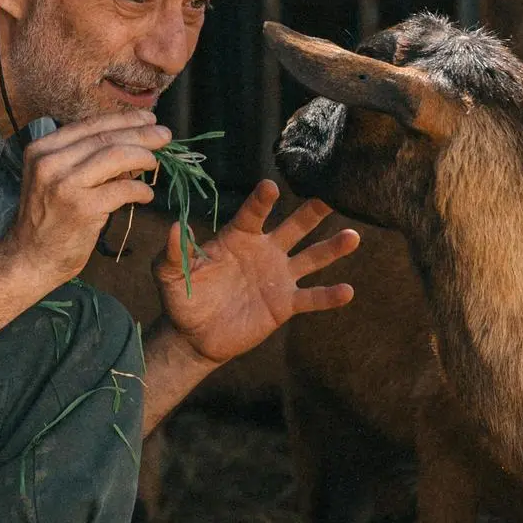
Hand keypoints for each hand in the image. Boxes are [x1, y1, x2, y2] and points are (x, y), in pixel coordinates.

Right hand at [0, 110, 167, 287]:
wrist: (29, 259)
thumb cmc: (48, 221)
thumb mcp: (56, 180)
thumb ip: (86, 161)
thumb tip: (132, 144)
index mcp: (42, 149)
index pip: (89, 125)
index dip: (123, 119)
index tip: (148, 118)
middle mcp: (50, 162)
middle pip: (105, 138)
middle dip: (141, 133)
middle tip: (165, 134)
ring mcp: (65, 185)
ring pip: (115, 157)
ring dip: (143, 156)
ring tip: (157, 162)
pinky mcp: (82, 208)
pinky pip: (122, 190)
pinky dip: (140, 190)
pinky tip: (146, 195)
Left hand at [153, 179, 358, 364]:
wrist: (195, 336)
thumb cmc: (182, 298)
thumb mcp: (169, 274)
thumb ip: (172, 252)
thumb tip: (175, 226)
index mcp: (238, 238)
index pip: (253, 214)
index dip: (261, 201)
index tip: (270, 187)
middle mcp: (265, 251)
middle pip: (294, 227)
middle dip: (312, 212)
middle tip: (330, 195)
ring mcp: (278, 277)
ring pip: (311, 257)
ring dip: (332, 248)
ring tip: (354, 236)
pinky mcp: (285, 304)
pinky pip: (311, 297)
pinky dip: (329, 296)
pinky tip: (348, 291)